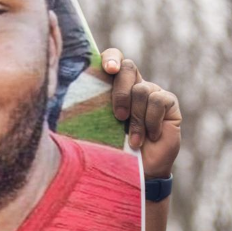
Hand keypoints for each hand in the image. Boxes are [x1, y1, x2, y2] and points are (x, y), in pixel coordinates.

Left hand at [102, 49, 181, 178]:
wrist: (141, 172)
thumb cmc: (116, 152)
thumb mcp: (98, 130)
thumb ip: (89, 110)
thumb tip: (62, 97)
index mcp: (115, 87)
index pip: (113, 59)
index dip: (111, 58)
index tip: (108, 69)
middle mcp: (135, 85)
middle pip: (128, 68)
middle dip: (121, 92)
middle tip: (118, 117)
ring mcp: (153, 92)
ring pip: (142, 90)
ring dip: (136, 120)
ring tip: (134, 141)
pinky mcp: (169, 103)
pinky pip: (159, 101)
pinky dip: (152, 121)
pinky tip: (151, 136)